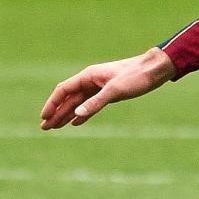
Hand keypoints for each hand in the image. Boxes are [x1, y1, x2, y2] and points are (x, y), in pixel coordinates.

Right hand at [40, 48, 175, 128]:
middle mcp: (91, 81)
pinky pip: (89, 105)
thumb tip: (76, 115)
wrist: (154, 70)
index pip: (64, 90)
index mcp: (89, 76)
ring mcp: (99, 87)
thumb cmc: (136, 76)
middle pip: (68, 99)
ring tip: (55, 127)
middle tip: (45, 128)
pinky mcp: (108, 94)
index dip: (52, 104)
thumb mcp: (115, 91)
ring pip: (77, 103)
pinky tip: (75, 122)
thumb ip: (95, 103)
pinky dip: (81, 114)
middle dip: (56, 113)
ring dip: (66, 115)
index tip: (44, 117)